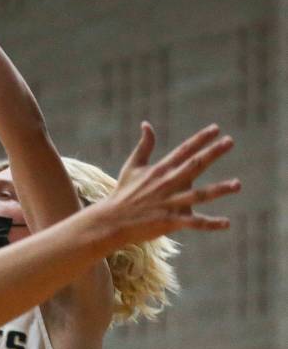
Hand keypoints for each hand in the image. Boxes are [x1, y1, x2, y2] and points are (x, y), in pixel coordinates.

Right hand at [105, 123, 239, 245]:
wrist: (112, 220)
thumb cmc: (123, 193)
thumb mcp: (132, 166)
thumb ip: (144, 146)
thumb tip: (146, 124)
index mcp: (160, 170)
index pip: (183, 150)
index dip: (200, 139)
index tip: (216, 129)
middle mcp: (167, 184)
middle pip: (194, 166)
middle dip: (213, 153)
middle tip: (230, 141)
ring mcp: (170, 203)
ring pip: (199, 195)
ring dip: (219, 189)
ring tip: (237, 184)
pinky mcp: (170, 221)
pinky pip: (194, 223)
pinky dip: (211, 224)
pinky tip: (227, 223)